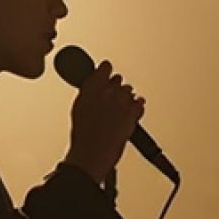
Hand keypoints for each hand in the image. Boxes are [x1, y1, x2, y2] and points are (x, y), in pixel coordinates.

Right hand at [64, 61, 144, 182]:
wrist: (93, 151)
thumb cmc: (83, 134)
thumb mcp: (79, 106)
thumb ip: (89, 92)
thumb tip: (93, 88)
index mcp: (93, 85)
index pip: (106, 66)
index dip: (105, 72)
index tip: (104, 76)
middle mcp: (110, 90)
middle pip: (119, 79)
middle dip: (115, 88)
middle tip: (110, 100)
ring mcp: (123, 101)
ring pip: (129, 91)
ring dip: (125, 98)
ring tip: (118, 111)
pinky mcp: (134, 113)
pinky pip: (140, 103)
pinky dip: (137, 106)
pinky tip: (131, 112)